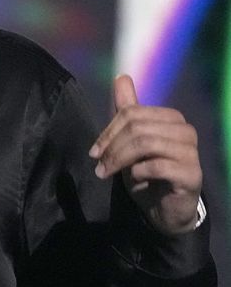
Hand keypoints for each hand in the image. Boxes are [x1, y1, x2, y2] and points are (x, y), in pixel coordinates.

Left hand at [89, 74, 201, 234]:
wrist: (165, 210)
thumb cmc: (147, 174)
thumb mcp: (130, 141)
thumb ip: (127, 110)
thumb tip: (121, 76)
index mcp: (171, 118)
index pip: (132, 112)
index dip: (108, 131)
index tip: (94, 152)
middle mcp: (185, 130)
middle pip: (138, 127)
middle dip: (112, 147)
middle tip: (99, 165)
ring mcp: (191, 152)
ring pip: (147, 143)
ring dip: (120, 160)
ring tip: (108, 173)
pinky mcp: (191, 174)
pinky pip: (158, 165)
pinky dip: (139, 172)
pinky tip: (135, 179)